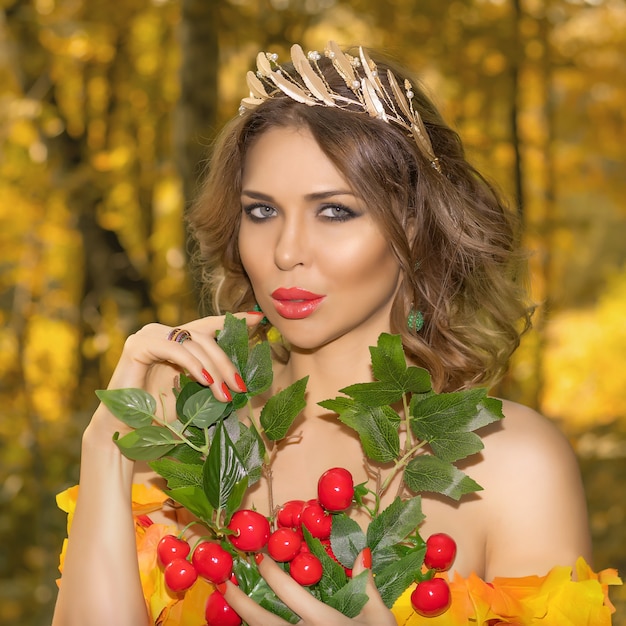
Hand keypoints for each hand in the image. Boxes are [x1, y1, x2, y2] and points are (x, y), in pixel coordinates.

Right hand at [87, 312, 264, 439]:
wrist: (127, 430)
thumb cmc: (160, 415)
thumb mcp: (194, 391)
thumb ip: (211, 377)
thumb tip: (241, 377)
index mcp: (175, 339)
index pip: (208, 326)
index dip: (232, 321)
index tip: (257, 319)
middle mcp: (162, 332)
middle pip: (204, 338)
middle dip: (226, 363)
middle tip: (241, 386)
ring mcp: (149, 335)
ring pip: (193, 343)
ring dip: (214, 369)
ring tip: (225, 393)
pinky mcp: (138, 345)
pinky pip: (174, 349)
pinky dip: (193, 364)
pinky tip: (205, 380)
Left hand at [219, 549, 396, 625]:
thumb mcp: (380, 618)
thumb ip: (367, 585)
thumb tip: (362, 553)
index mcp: (324, 621)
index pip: (289, 592)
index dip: (270, 572)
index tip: (258, 557)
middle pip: (263, 621)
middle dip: (240, 601)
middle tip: (224, 583)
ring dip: (245, 620)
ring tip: (230, 604)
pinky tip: (252, 625)